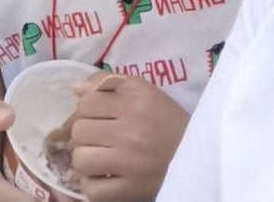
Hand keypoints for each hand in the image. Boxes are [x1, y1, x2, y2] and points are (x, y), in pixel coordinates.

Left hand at [70, 74, 188, 201]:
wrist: (198, 155)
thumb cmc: (166, 119)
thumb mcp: (143, 90)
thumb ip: (108, 82)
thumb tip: (75, 89)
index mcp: (134, 103)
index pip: (87, 103)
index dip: (85, 110)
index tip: (96, 117)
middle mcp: (131, 132)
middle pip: (80, 131)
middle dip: (84, 134)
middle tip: (98, 138)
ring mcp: (131, 164)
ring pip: (81, 160)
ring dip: (85, 159)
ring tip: (98, 157)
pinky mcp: (132, 190)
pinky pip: (93, 190)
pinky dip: (92, 185)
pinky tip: (102, 177)